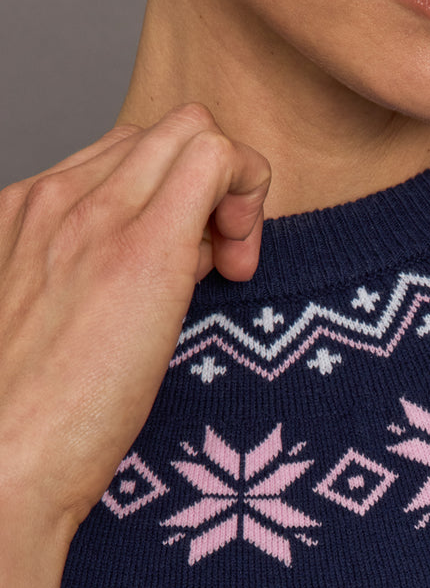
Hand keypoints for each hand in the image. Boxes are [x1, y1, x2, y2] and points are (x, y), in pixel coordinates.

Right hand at [0, 104, 270, 587]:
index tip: (188, 266)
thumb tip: (180, 266)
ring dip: (230, 189)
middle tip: (220, 266)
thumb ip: (107, 280)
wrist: (6, 458)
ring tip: (225, 270)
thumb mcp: (62, 325)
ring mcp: (96, 215)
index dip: (169, 200)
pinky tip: (239, 262)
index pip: (120, 159)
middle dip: (206, 186)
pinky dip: (247, 188)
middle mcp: (56, 199)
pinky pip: (214, 157)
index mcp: (25, 214)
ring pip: (191, 129)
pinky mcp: (144, 249)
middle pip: (159, 134)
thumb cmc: (39, 418)